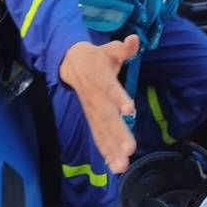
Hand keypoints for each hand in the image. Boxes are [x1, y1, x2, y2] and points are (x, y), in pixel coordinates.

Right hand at [59, 36, 139, 173]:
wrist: (71, 64)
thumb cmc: (97, 57)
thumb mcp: (110, 49)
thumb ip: (124, 48)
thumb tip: (135, 39)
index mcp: (102, 80)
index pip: (111, 90)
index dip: (119, 99)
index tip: (130, 109)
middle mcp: (97, 99)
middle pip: (108, 118)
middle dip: (118, 135)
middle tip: (129, 149)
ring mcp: (93, 112)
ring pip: (102, 133)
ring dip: (112, 150)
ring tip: (122, 166)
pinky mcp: (92, 120)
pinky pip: (99, 138)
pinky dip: (106, 152)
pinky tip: (114, 167)